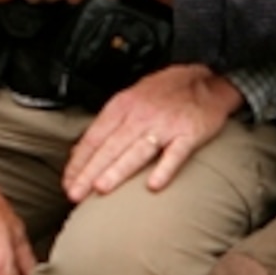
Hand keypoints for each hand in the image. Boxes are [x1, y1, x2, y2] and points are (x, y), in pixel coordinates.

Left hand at [63, 65, 247, 201]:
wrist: (207, 80)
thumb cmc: (165, 93)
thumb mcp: (131, 99)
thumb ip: (109, 125)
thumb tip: (81, 153)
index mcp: (123, 106)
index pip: (94, 137)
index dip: (79, 162)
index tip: (68, 183)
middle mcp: (141, 115)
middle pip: (111, 147)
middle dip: (90, 172)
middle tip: (75, 194)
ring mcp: (165, 124)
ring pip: (137, 150)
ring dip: (118, 170)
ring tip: (101, 189)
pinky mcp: (189, 133)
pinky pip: (175, 154)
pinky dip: (164, 169)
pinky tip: (154, 186)